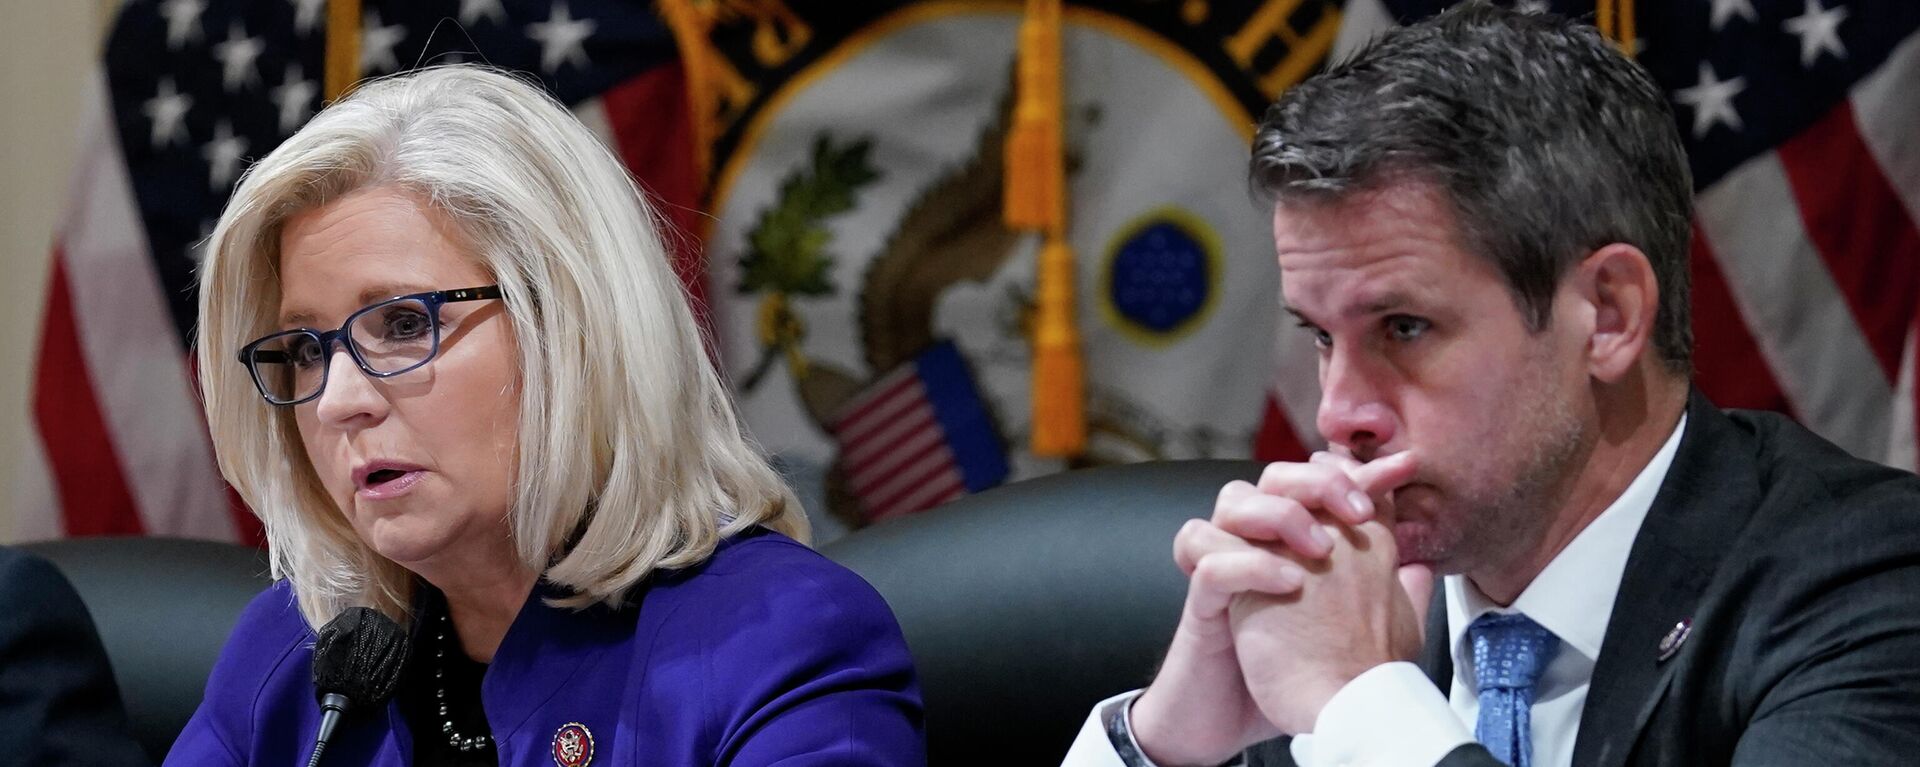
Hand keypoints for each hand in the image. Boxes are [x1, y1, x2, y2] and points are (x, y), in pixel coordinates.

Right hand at [1129, 454, 1417, 764]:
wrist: (1241, 725)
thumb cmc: (1293, 676)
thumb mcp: (1354, 630)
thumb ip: (1385, 595)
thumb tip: (1421, 566)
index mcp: (1290, 544)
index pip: (1318, 482)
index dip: (1358, 468)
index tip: (1404, 467)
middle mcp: (1256, 546)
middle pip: (1272, 475)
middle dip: (1317, 481)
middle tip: (1358, 511)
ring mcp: (1225, 569)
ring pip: (1231, 501)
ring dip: (1279, 513)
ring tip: (1319, 548)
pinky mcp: (1201, 603)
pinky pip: (1208, 560)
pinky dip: (1248, 563)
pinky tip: (1290, 583)